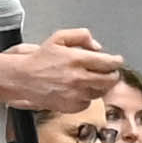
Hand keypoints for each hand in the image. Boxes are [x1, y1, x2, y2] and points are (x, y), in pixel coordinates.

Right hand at [0, 28, 128, 114]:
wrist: (23, 79)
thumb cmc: (40, 59)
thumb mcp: (59, 38)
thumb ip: (81, 36)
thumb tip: (97, 46)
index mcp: (77, 59)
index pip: (108, 62)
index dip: (116, 61)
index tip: (117, 60)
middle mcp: (78, 78)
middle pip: (110, 79)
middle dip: (113, 74)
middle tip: (110, 71)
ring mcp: (76, 94)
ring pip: (101, 91)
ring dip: (101, 85)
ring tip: (92, 78)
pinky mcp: (72, 106)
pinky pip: (89, 101)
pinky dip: (88, 95)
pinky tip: (80, 88)